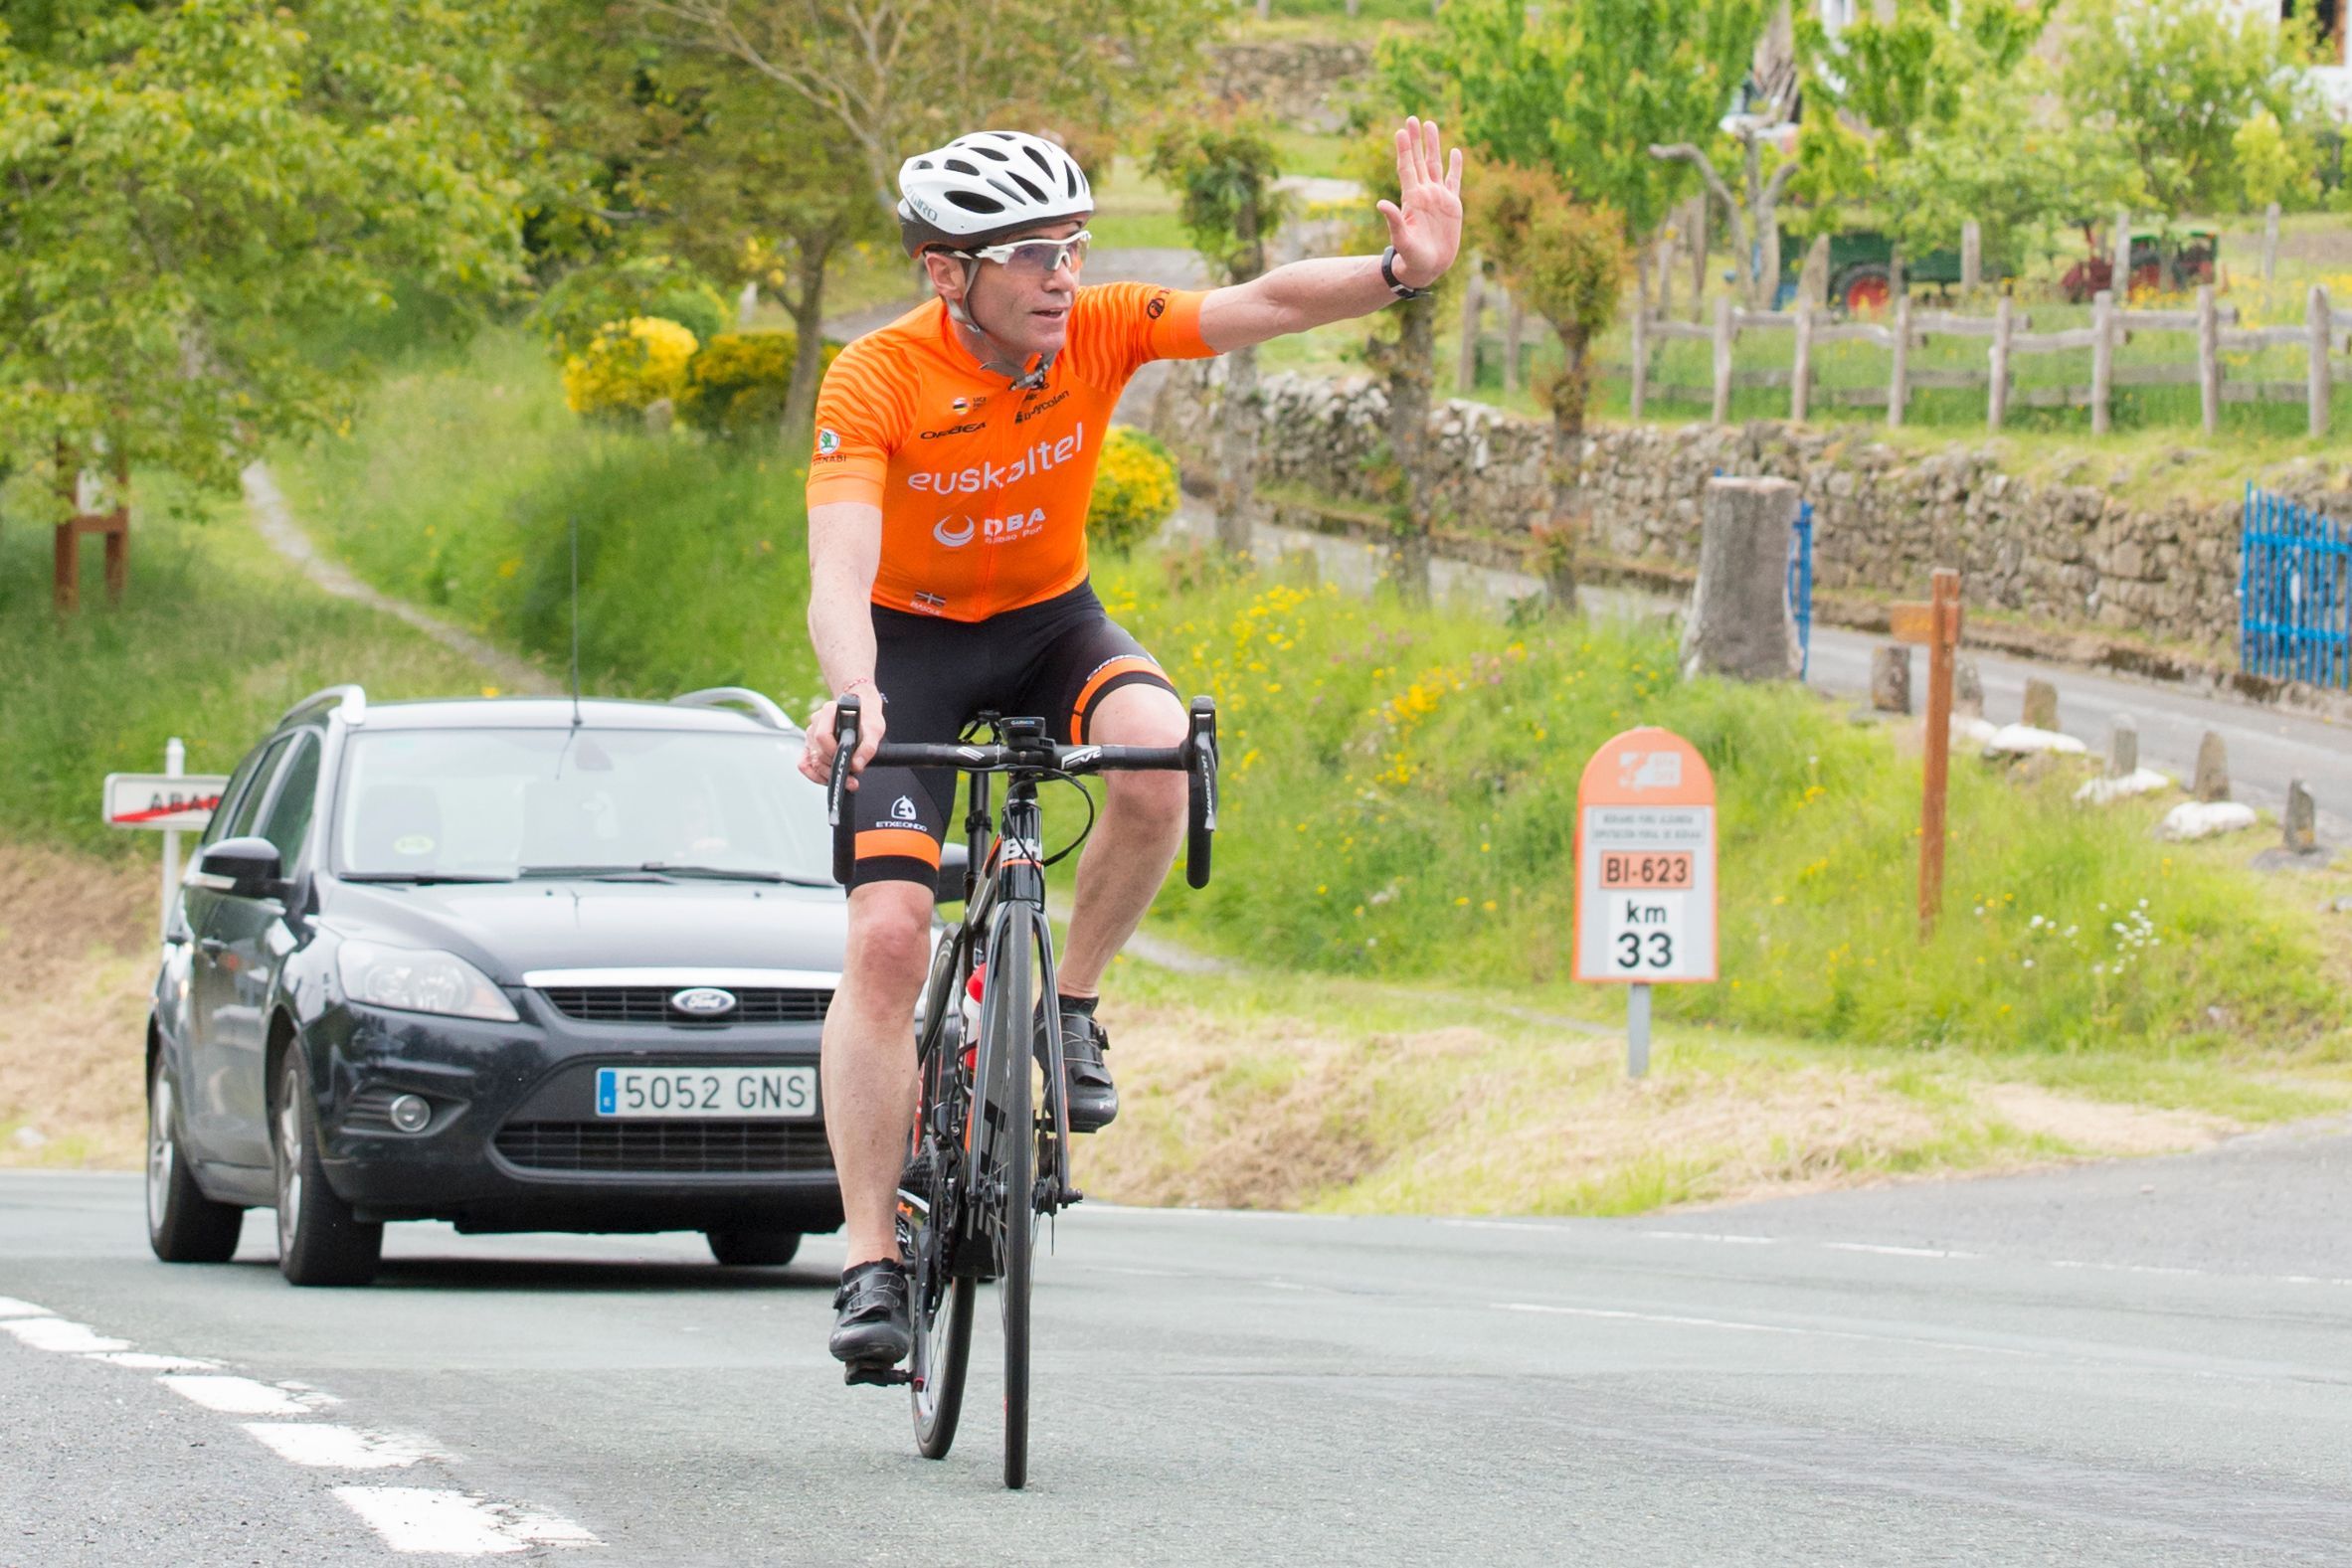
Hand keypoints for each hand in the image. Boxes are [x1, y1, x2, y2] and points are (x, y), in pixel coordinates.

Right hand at [798, 695, 885, 787]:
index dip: (834, 752)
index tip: (850, 763)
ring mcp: (811, 734)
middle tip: (853, 777)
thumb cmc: (867, 719)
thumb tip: (856, 765)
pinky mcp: (810, 746)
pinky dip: (815, 775)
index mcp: (829, 711)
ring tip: (847, 781)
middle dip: (835, 768)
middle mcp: (816, 722)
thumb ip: (868, 747)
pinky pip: (805, 764)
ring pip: (812, 761)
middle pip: (818, 752)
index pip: (822, 736)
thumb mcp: (875, 730)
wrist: (864, 713)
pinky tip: (830, 780)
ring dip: (828, 775)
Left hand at [1377, 116, 1464, 290]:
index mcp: (1412, 199)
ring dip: (1433, 146)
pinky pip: (1454, 181)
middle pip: (1419, 160)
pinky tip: (1455, 151)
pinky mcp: (1452, 205)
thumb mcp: (1402, 240)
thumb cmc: (1412, 258)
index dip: (1403, 150)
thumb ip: (1394, 221)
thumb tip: (1380, 203)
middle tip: (1412, 118)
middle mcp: (1424, 193)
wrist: (1428, 267)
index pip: (1406, 168)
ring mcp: (1438, 198)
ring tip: (1430, 124)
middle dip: (1416, 140)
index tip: (1400, 131)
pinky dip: (1455, 166)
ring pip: (1436, 165)